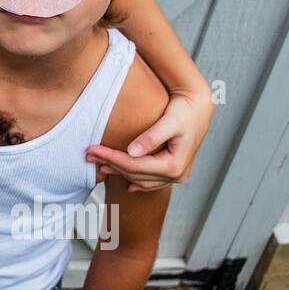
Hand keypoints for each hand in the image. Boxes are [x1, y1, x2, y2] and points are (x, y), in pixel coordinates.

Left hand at [86, 89, 212, 191]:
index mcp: (175, 165)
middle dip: (110, 164)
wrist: (199, 107)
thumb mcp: (170, 121)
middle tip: (88, 154)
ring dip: (119, 172)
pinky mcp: (174, 171)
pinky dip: (135, 179)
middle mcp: (177, 175)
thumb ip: (152, 137)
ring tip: (99, 164)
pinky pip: (151, 181)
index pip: (135, 166)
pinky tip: (125, 182)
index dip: (111, 158)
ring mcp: (176, 175)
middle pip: (135, 174)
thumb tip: (132, 152)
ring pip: (141, 179)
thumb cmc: (185, 111)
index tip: (93, 149)